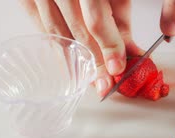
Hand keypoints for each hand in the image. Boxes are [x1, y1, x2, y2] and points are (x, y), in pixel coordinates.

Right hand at [19, 0, 142, 94]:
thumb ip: (122, 21)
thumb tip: (132, 54)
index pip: (96, 19)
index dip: (109, 46)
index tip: (117, 68)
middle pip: (77, 31)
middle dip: (94, 61)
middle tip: (105, 82)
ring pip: (57, 33)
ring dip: (75, 59)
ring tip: (90, 77)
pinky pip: (42, 27)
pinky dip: (58, 46)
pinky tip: (70, 60)